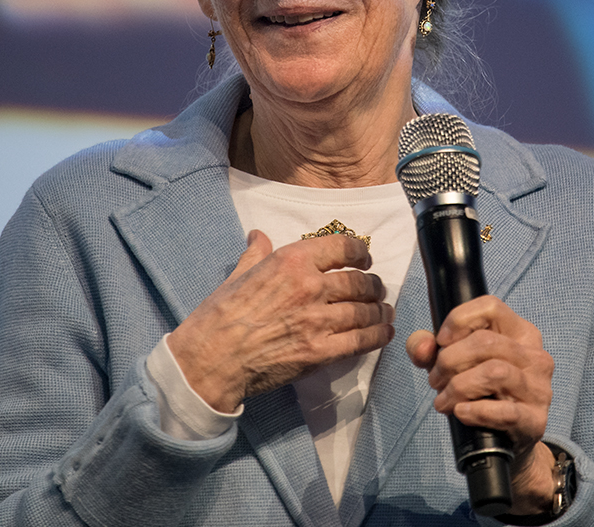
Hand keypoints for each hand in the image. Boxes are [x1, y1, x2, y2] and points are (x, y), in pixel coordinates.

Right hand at [167, 230, 394, 412]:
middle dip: (373, 285)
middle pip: (359, 282)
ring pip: (364, 311)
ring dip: (378, 311)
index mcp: (290, 261)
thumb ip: (257, 253)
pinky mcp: (319, 352)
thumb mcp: (238, 275)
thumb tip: (259, 235)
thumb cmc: (218, 315)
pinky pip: (360, 341)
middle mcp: (309, 286)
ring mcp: (317, 320)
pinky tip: (383, 333)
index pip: (342, 247)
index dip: (360, 252)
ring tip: (383, 311)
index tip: (364, 258)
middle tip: (376, 289)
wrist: (210, 359)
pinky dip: (377, 336)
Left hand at [405, 296, 558, 515]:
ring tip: (443, 400)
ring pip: (494, 372)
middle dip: (449, 361)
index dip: (459, 319)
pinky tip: (461, 413)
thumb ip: (428, 348)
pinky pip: (505, 411)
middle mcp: (535, 356)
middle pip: (486, 342)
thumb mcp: (451, 363)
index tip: (441, 342)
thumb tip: (422, 348)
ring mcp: (539, 388)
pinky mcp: (535, 420)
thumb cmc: (479, 393)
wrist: (504, 442)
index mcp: (519, 332)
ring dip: (458, 387)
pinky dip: (476, 411)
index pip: (491, 307)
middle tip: (434, 380)